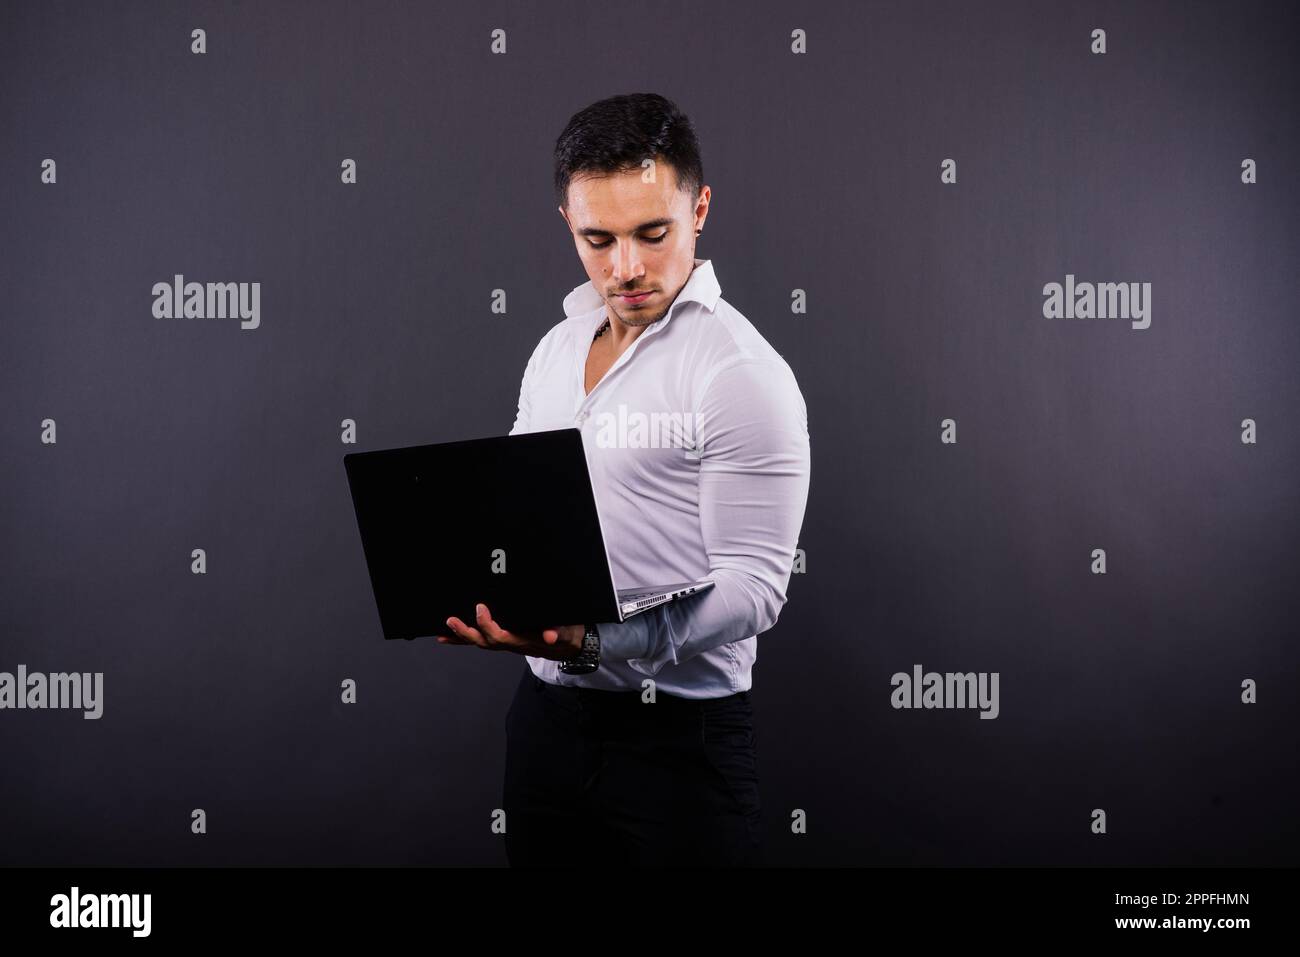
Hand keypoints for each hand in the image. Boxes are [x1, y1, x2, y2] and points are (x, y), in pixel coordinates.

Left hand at [436, 603, 585, 661]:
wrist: (567, 644)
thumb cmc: (566, 634)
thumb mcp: (567, 632)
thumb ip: (559, 632)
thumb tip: (550, 635)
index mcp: (524, 641)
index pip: (501, 636)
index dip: (487, 624)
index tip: (480, 608)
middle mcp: (512, 644)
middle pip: (485, 642)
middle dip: (467, 632)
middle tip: (452, 620)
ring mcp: (506, 643)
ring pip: (480, 642)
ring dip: (461, 636)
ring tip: (446, 628)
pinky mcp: (503, 639)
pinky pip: (481, 641)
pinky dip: (463, 639)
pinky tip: (448, 636)